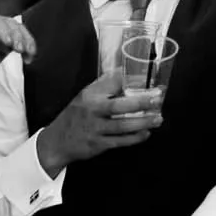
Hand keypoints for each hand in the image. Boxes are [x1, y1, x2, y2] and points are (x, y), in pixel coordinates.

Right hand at [36, 71, 163, 173]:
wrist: (57, 141)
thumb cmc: (76, 114)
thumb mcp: (85, 95)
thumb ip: (105, 85)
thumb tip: (125, 70)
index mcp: (90, 96)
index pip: (111, 83)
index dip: (130, 80)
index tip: (148, 79)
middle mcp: (92, 111)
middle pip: (118, 106)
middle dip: (140, 102)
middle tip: (157, 99)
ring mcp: (95, 129)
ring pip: (122, 126)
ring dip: (142, 123)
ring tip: (158, 118)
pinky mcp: (98, 145)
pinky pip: (120, 142)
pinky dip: (134, 138)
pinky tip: (146, 133)